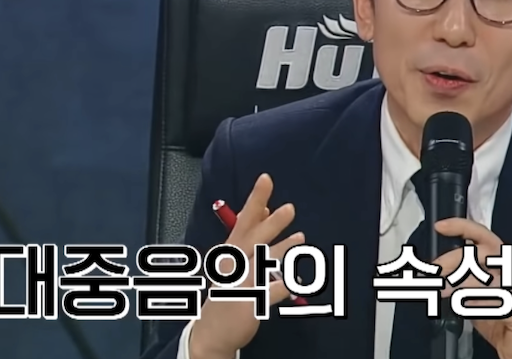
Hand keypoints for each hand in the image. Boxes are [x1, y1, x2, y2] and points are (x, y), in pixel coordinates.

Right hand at [189, 174, 304, 358]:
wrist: (211, 331)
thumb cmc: (227, 288)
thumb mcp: (232, 258)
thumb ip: (249, 233)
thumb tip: (265, 208)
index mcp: (229, 251)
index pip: (243, 220)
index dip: (255, 200)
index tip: (266, 179)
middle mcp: (233, 265)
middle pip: (252, 239)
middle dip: (271, 224)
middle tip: (290, 208)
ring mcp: (240, 284)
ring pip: (263, 263)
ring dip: (282, 250)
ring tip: (301, 238)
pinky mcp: (250, 304)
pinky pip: (270, 292)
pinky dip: (282, 286)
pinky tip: (295, 282)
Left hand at [432, 219, 511, 358]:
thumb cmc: (504, 321)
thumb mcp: (477, 295)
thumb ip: (463, 281)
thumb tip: (438, 274)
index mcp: (506, 262)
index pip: (484, 236)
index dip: (462, 227)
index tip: (441, 227)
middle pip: (481, 252)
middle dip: (452, 260)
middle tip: (434, 273)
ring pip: (485, 275)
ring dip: (459, 283)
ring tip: (441, 291)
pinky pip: (494, 299)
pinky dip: (475, 301)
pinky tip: (463, 306)